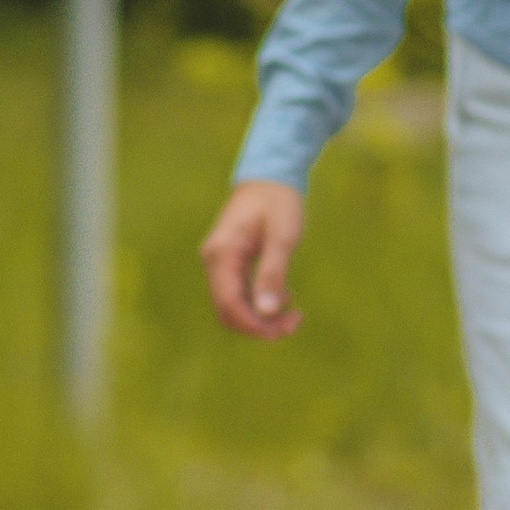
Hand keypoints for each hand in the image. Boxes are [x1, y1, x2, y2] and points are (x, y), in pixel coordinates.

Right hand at [200, 181, 305, 339]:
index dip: (253, 325)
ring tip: (295, 316)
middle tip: (294, 324)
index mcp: (222, 254)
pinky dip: (260, 302)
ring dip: (261, 317)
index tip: (282, 332)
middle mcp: (213, 261)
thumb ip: (273, 273)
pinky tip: (285, 297)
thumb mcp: (282, 237)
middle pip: (228, 309)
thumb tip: (267, 311)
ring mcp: (219, 263)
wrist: (270, 177)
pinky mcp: (229, 263)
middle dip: (259, 324)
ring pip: (234, 305)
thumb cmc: (278, 202)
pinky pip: (239, 293)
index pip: (229, 303)